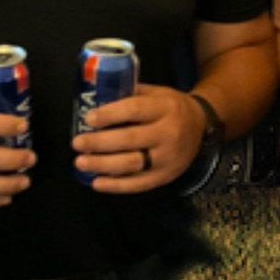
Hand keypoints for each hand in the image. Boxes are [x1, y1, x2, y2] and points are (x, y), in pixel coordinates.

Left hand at [73, 84, 204, 192]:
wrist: (202, 126)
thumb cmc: (172, 108)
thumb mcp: (157, 93)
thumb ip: (131, 94)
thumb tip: (95, 98)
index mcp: (166, 108)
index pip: (134, 110)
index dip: (109, 114)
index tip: (88, 119)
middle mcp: (169, 133)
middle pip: (129, 139)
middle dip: (99, 143)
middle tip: (77, 143)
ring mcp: (168, 157)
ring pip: (132, 164)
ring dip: (102, 165)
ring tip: (81, 162)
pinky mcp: (166, 176)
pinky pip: (139, 184)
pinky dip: (116, 186)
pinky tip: (96, 183)